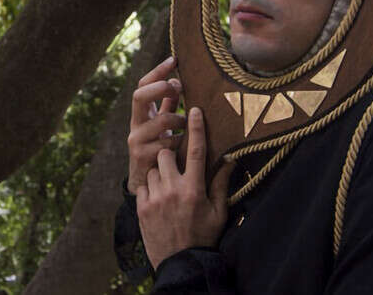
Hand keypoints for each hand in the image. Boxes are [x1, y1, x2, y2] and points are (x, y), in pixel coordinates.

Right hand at [127, 56, 185, 195]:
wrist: (146, 186)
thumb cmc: (159, 151)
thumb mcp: (161, 127)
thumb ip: (167, 106)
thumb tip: (179, 81)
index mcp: (140, 115)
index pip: (143, 85)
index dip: (157, 71)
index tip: (174, 59)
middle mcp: (134, 125)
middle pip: (140, 95)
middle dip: (161, 87)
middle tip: (178, 87)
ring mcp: (136, 141)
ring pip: (162, 121)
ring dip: (180, 120)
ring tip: (188, 126)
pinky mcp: (142, 157)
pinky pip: (168, 143)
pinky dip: (181, 142)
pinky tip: (185, 147)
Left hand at [136, 107, 234, 268]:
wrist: (180, 263)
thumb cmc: (203, 237)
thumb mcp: (219, 213)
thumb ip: (222, 185)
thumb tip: (230, 160)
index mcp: (194, 189)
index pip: (195, 151)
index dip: (196, 127)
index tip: (195, 109)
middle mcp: (173, 189)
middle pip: (166, 153)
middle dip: (170, 155)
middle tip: (177, 168)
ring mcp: (155, 198)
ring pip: (153, 168)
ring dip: (160, 173)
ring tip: (169, 188)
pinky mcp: (141, 207)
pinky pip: (143, 185)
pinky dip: (150, 188)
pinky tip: (159, 200)